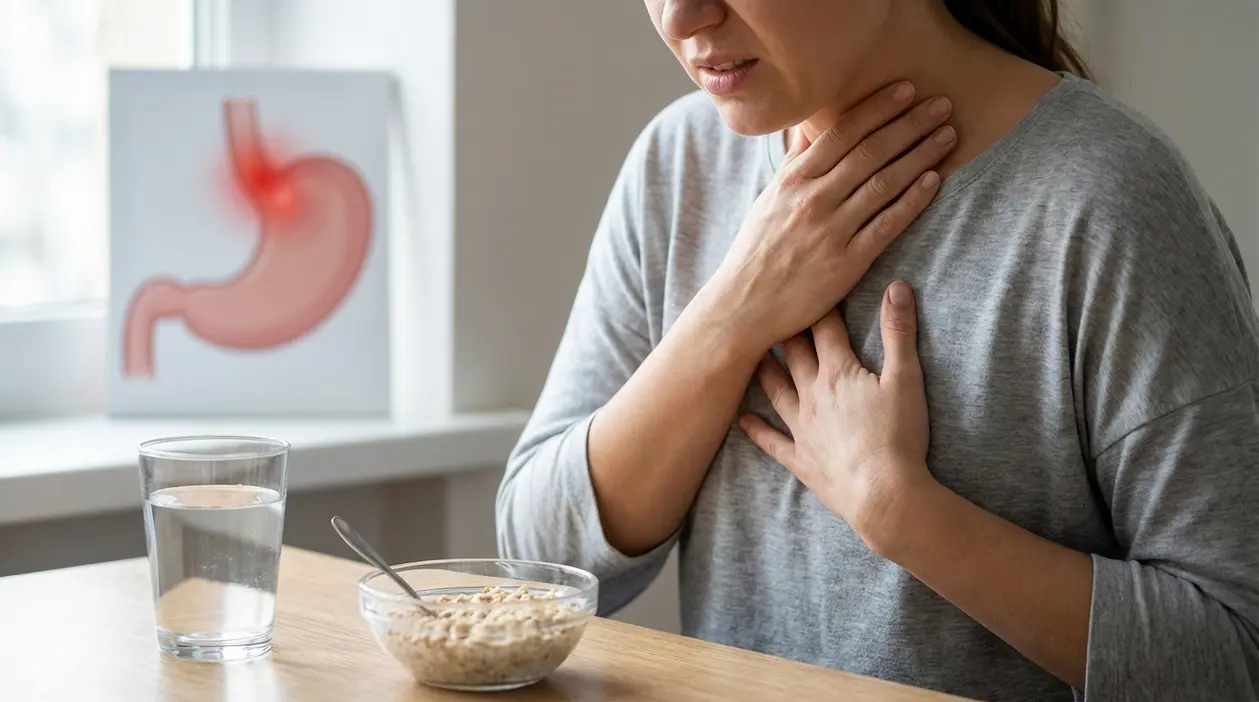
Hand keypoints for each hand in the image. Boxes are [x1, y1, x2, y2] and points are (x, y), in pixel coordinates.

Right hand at [705, 82, 955, 355]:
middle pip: (869, 152)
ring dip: (920, 155)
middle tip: (942, 105)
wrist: (743, 305)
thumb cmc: (758, 251)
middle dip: (909, 124)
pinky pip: (886, 225)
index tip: (906, 89)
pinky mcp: (846, 263)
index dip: (878, 108)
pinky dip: (912, 201)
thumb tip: (808, 127)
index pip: (842, 133)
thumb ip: (794, 164)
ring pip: (883, 184)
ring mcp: (830, 231)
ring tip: (948, 135)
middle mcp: (812, 200)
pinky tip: (933, 181)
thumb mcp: (769, 199)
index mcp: (793, 180)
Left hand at [739, 281, 933, 552]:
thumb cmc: (898, 437)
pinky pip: (771, 441)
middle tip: (764, 308)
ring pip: (775, 390)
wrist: (883, 494)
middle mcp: (812, 394)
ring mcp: (801, 427)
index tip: (804, 282)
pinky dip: (755, 429)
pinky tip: (739, 420)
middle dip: (781, 328)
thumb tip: (897, 287)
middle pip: (792, 353)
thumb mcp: (906, 379)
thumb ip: (899, 332)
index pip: (823, 327)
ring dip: (762, 370)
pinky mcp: (800, 459)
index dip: (816, 303)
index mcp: (838, 372)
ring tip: (746, 353)